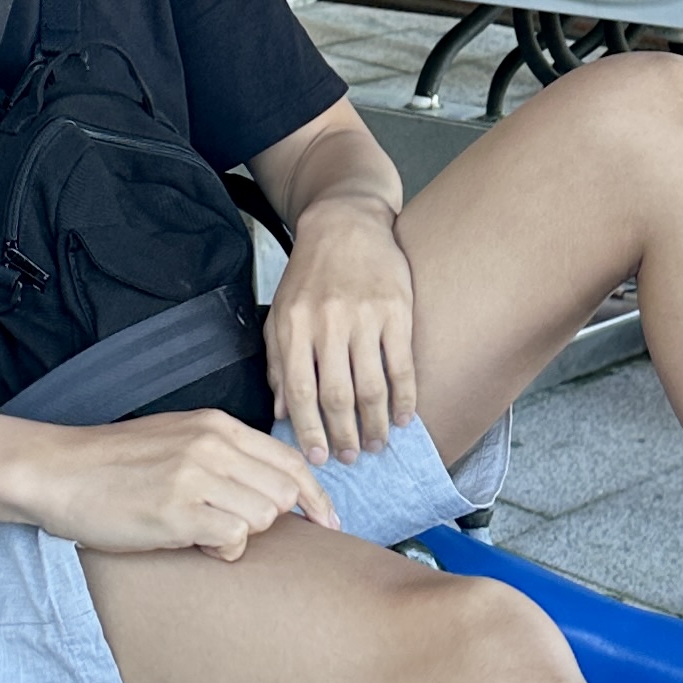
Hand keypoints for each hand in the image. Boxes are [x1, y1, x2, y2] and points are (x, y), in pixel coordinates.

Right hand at [23, 408, 337, 561]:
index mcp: (217, 424)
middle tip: (231, 529)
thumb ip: (225, 454)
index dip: (315, 497)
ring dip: (242, 535)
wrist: (57, 471)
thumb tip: (273, 488)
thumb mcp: (177, 439)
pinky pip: (235, 539)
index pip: (291, 460)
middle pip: (285, 492)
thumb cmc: (113, 463)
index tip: (326, 522)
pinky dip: (222, 551)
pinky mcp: (177, 511)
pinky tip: (194, 545)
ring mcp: (196, 476)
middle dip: (270, 519)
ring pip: (264, 517)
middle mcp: (213, 445)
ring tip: (202, 533)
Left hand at [267, 194, 417, 465]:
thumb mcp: (281, 314)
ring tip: (377, 443)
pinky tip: (404, 417)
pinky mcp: (396, 310)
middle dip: (344, 434)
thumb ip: (277, 362)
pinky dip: (405, 397)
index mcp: (294, 327)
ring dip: (375, 423)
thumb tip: (282, 413)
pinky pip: (401, 364)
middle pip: (336, 395)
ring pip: (371, 385)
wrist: (345, 223)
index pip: (300, 391)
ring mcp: (364, 317)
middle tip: (351, 457)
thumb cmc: (310, 274)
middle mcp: (327, 324)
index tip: (318, 458)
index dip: (309, 430)